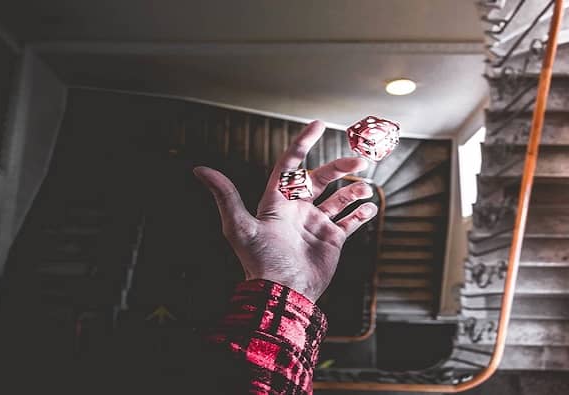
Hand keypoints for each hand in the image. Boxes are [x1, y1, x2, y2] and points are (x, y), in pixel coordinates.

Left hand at [194, 121, 377, 301]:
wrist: (283, 292)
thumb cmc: (260, 261)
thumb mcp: (239, 226)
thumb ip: (225, 196)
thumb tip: (199, 169)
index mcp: (277, 201)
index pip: (291, 164)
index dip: (303, 142)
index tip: (319, 124)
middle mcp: (297, 209)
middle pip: (321, 177)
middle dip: (340, 167)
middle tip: (359, 162)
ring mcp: (315, 224)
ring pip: (338, 198)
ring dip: (353, 189)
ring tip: (364, 187)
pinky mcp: (330, 240)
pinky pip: (349, 221)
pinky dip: (361, 212)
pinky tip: (370, 206)